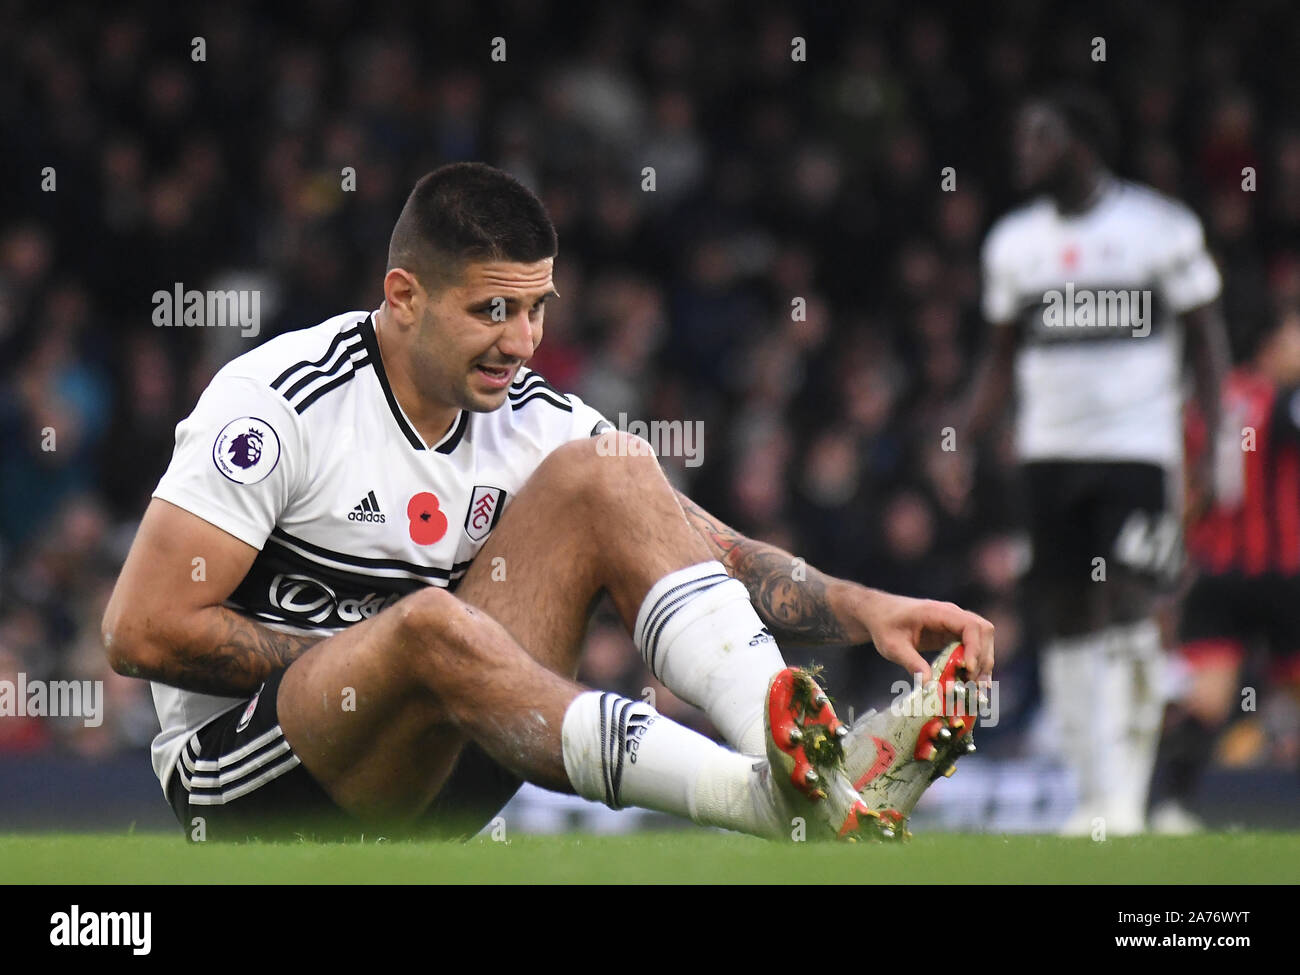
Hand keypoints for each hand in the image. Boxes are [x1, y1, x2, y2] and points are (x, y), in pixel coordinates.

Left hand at [853, 590, 994, 683]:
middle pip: (983, 632)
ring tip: (975, 688)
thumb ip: (911, 662)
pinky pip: (972, 646)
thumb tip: (929, 685)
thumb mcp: (892, 646)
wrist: (879, 614)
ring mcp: (954, 624)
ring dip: (983, 663)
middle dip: (982, 658)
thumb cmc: (884, 625)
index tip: (968, 669)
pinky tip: (972, 683)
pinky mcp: (953, 634)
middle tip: (971, 683)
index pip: (970, 625)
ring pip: (982, 640)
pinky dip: (976, 663)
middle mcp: (952, 615)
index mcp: (938, 612)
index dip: (975, 647)